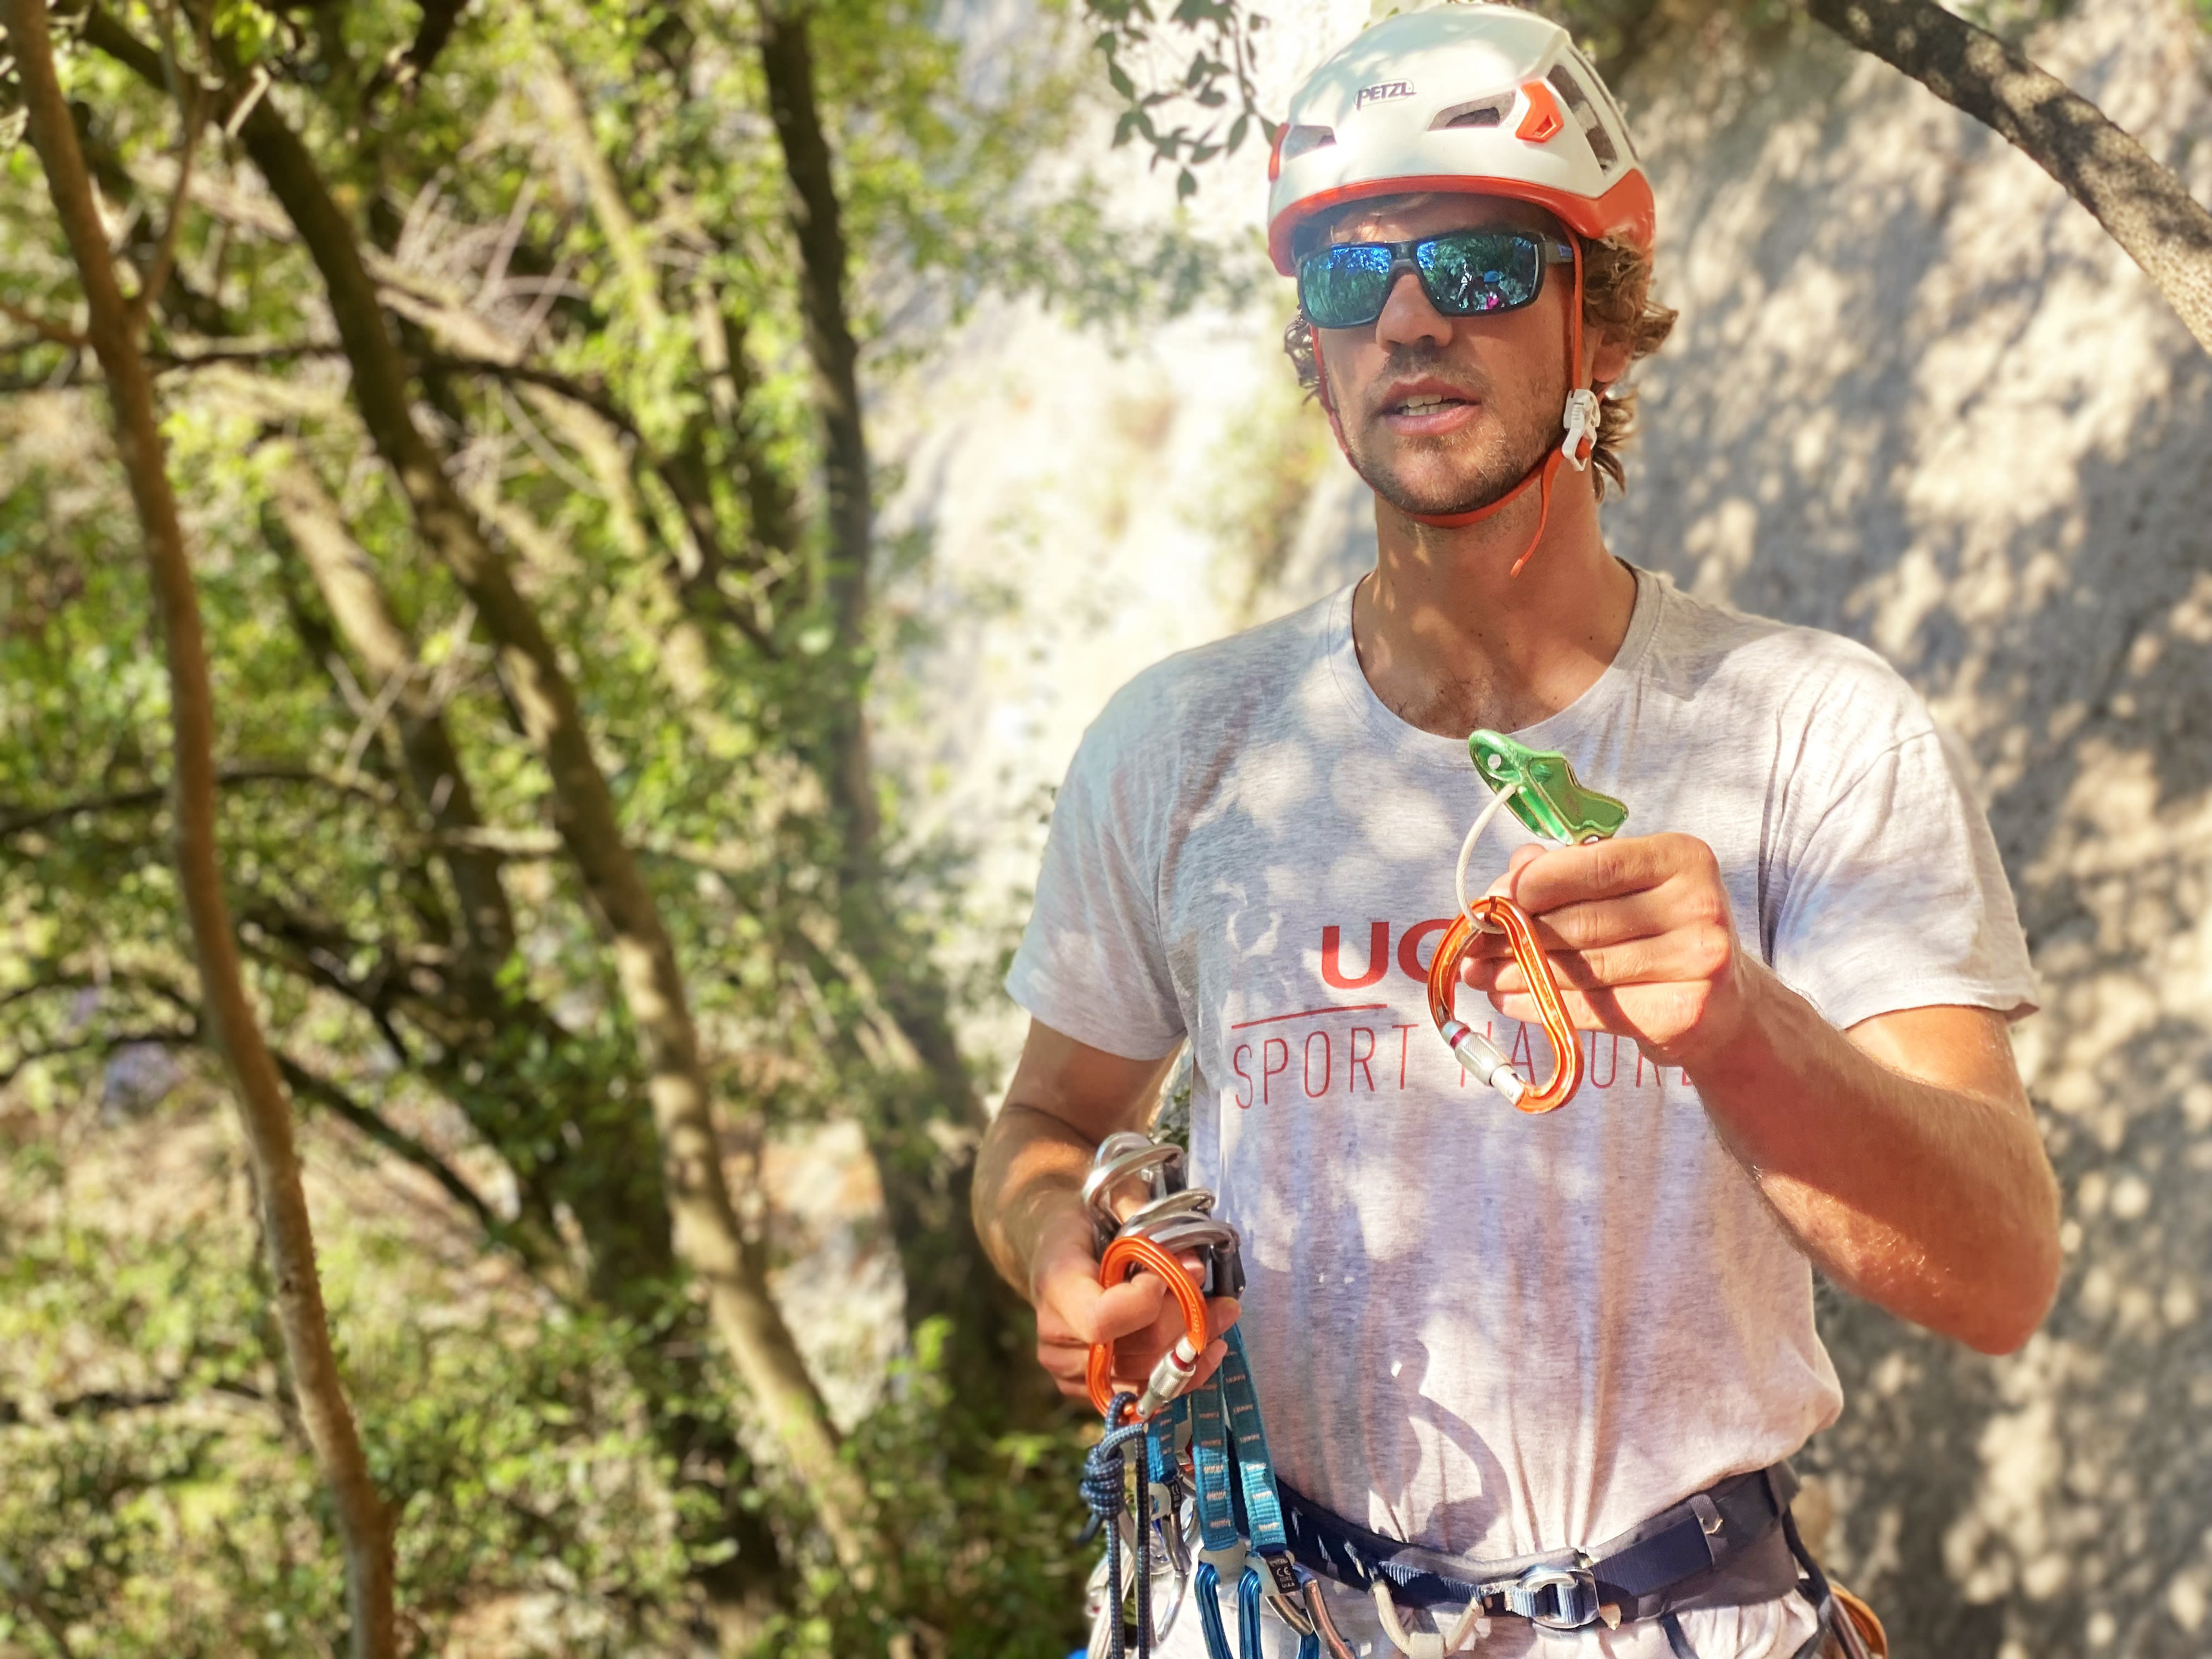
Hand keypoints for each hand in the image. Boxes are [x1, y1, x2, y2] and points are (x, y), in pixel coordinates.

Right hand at [1028, 1204, 1239, 1405]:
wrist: (1051, 1246)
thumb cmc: (1087, 1220)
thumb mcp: (1114, 1199)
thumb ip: (1153, 1227)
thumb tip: (1195, 1266)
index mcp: (1056, 1284)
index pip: (1102, 1319)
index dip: (1149, 1304)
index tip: (1177, 1272)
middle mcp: (1054, 1336)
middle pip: (1134, 1350)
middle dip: (1189, 1325)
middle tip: (1226, 1303)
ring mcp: (1066, 1369)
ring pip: (1144, 1378)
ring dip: (1192, 1352)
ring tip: (1220, 1322)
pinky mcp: (1085, 1387)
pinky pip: (1141, 1393)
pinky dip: (1178, 1374)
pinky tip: (1201, 1349)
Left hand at [1459, 833, 1758, 1071]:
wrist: (1723, 1003)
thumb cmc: (1658, 932)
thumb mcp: (1624, 889)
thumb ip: (1567, 872)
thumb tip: (1505, 880)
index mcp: (1682, 856)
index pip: (1594, 865)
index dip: (1532, 884)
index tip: (1490, 900)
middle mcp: (1699, 904)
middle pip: (1582, 921)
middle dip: (1514, 934)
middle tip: (1470, 944)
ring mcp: (1699, 962)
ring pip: (1581, 968)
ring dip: (1517, 972)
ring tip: (1479, 973)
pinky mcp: (1684, 1013)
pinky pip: (1592, 1009)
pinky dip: (1540, 1005)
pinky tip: (1508, 998)